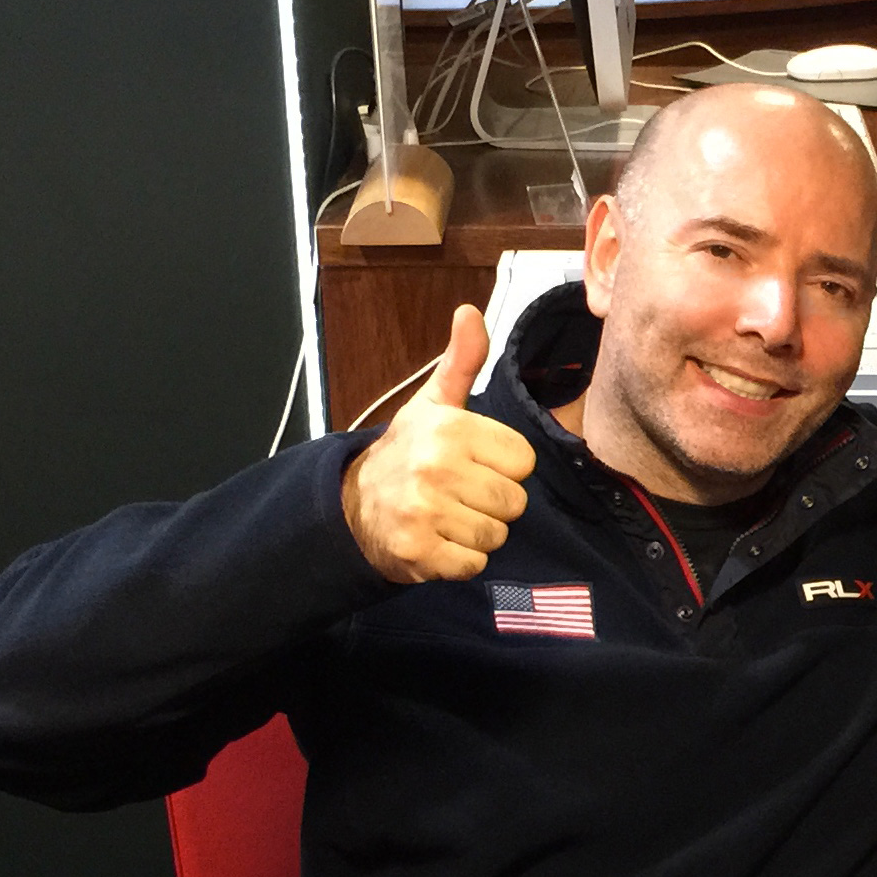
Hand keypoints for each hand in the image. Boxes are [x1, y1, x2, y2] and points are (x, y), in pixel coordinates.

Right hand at [341, 305, 538, 583]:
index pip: (523, 461)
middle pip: (514, 502)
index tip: (473, 464)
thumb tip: (471, 312)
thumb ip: (462, 361)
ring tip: (447, 516)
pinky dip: (461, 561)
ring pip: (496, 535)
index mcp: (449, 428)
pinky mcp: (418, 552)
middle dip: (493, 504)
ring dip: (477, 533)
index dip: (503, 467)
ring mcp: (424, 512)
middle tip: (458, 494)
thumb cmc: (406, 452)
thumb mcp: (432, 404)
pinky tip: (438, 541)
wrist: (352, 505)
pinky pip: (473, 565)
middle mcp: (436, 467)